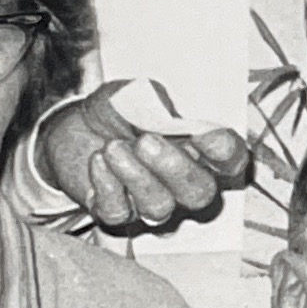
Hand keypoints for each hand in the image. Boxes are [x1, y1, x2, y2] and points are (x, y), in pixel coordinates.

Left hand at [34, 85, 253, 232]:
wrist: (76, 125)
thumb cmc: (119, 110)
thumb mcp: (138, 94)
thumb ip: (157, 104)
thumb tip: (167, 117)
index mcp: (201, 152)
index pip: (230, 162)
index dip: (224, 152)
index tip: (205, 134)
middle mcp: (182, 184)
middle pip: (199, 195)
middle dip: (176, 169)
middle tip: (146, 142)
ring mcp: (151, 203)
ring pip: (159, 208)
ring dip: (135, 175)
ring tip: (112, 146)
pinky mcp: (116, 213)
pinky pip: (118, 212)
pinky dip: (107, 183)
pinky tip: (98, 158)